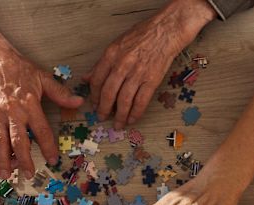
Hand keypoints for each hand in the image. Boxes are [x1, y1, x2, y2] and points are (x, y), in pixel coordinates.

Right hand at [0, 9, 83, 178]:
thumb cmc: (20, 69)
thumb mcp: (43, 78)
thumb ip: (60, 93)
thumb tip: (78, 102)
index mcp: (29, 104)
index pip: (41, 130)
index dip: (47, 146)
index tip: (52, 160)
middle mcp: (12, 112)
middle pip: (18, 140)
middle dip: (24, 159)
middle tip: (29, 175)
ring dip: (2, 159)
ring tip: (7, 175)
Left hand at [84, 0, 215, 128]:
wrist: (166, 30)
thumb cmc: (143, 35)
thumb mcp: (117, 44)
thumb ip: (102, 63)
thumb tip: (87, 77)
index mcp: (111, 54)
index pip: (97, 79)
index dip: (94, 95)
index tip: (94, 104)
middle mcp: (122, 64)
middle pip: (109, 92)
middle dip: (104, 108)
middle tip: (102, 117)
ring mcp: (138, 73)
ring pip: (124, 100)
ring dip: (120, 115)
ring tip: (118, 124)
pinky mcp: (152, 79)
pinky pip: (141, 101)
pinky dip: (136, 113)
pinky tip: (132, 119)